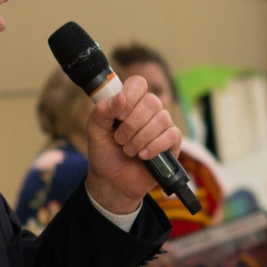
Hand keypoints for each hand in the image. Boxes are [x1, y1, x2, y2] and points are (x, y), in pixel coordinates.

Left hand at [81, 75, 181, 214]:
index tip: (119, 116)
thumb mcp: (94, 131)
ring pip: (162, 118)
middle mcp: (148, 111)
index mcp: (130, 103)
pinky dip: (155, 146)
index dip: (130, 97)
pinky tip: (143, 156)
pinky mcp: (172, 143)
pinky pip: (172, 135)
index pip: (138, 84)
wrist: (112, 182)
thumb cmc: (104, 154)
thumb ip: (102, 111)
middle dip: (132, 124)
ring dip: (141, 138)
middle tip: (120, 140)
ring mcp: (162, 126)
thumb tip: (121, 97)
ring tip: (129, 151)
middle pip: (152, 101)